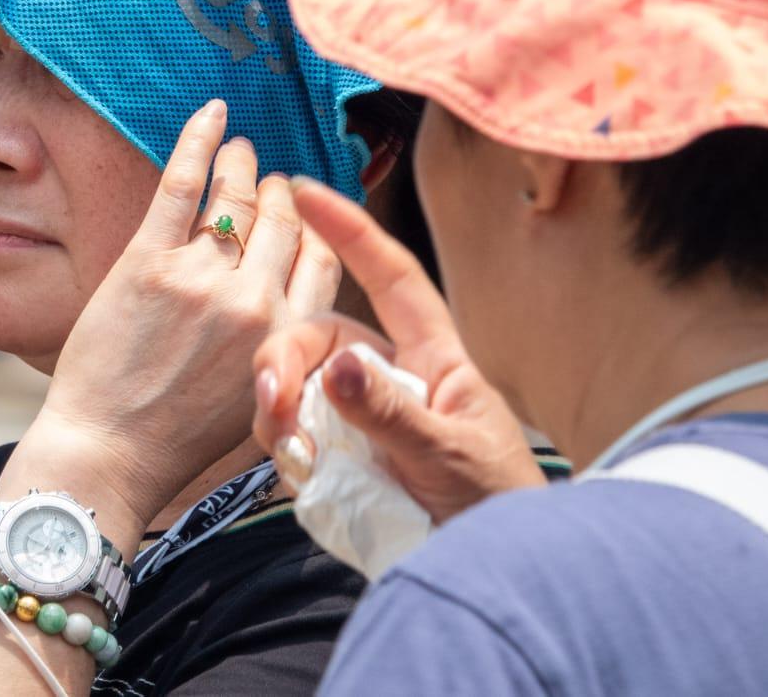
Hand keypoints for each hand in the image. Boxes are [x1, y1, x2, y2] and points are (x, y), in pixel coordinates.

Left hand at [0, 100, 342, 531]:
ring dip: (244, 164)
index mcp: (288, 334)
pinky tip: (210, 114)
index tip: (306, 213)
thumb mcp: (260, 398)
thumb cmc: (178, 438)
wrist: (109, 453)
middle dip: (281, 193)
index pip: (320, 258)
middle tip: (272, 179)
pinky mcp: (146, 259)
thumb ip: (284, 341)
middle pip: (282, 221)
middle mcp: (254, 298)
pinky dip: (198, 141)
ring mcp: (201, 275)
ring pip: (236, 198)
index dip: (316, 227)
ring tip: (242, 147)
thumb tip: (291, 295)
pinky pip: (180, 184)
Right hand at [252, 179, 543, 524]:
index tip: (305, 193)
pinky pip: (295, 438)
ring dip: (279, 412)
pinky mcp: (341, 463)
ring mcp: (362, 422)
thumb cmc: (496, 508)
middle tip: (271, 405)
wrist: (494, 574)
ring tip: (291, 458)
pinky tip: (296, 476)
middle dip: (286, 358)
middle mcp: (390, 380)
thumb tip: (339, 366)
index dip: (353, 232)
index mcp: (434, 360)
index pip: (394, 280)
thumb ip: (391, 415)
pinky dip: (285, 450)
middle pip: (322, 339)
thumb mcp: (450, 458)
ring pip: (298, 389)